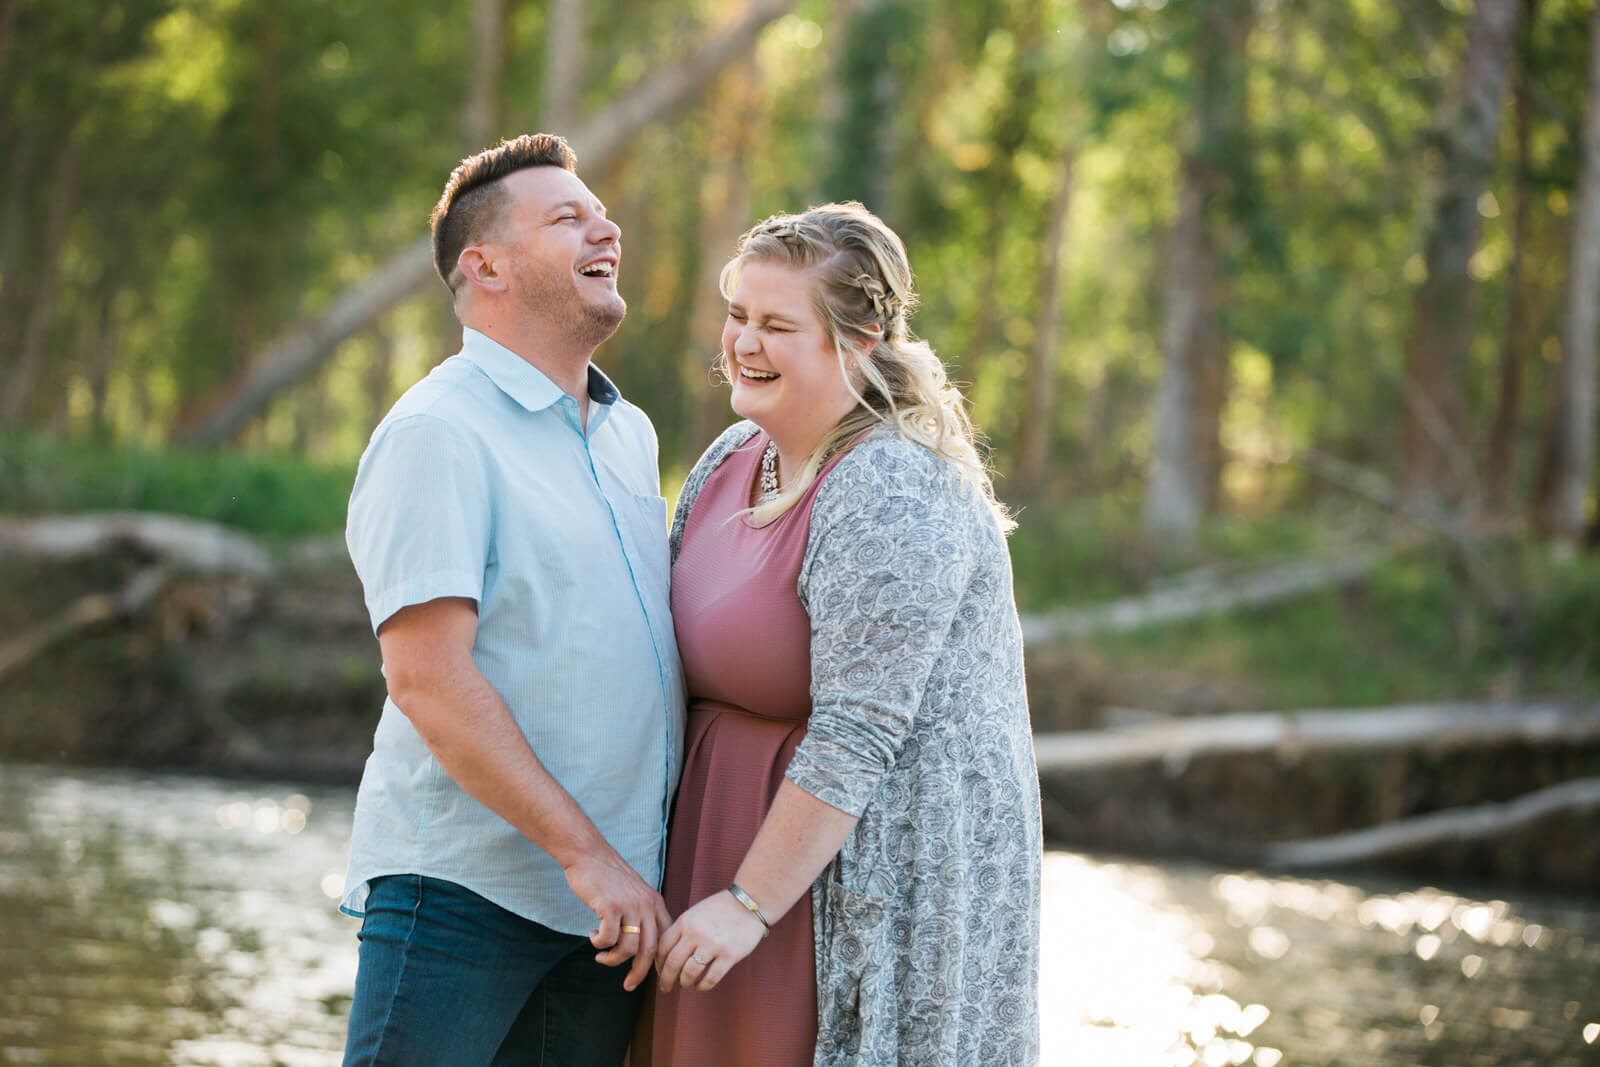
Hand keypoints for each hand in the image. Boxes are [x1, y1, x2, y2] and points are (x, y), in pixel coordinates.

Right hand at [564, 852, 672, 991]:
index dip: (661, 962)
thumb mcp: (635, 893)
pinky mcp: (611, 906)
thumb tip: (642, 947)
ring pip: (629, 948)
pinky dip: (599, 943)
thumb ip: (641, 914)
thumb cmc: (609, 877)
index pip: (666, 940)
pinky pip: (608, 939)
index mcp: (655, 904)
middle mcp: (646, 905)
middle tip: (629, 986)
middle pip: (650, 950)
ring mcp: (630, 906)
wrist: (589, 854)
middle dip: (640, 973)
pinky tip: (592, 936)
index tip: (655, 979)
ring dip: (612, 959)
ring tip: (601, 957)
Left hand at [655, 889, 766, 992]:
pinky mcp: (729, 955)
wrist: (749, 903)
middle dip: (666, 980)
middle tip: (665, 988)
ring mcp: (713, 945)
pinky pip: (710, 978)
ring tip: (685, 985)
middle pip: (673, 963)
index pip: (663, 947)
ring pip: (689, 973)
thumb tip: (666, 956)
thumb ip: (681, 930)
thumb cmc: (720, 909)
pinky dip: (702, 986)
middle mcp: (696, 933)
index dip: (658, 964)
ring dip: (684, 983)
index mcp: (685, 921)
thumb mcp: (695, 913)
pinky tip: (701, 985)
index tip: (660, 972)